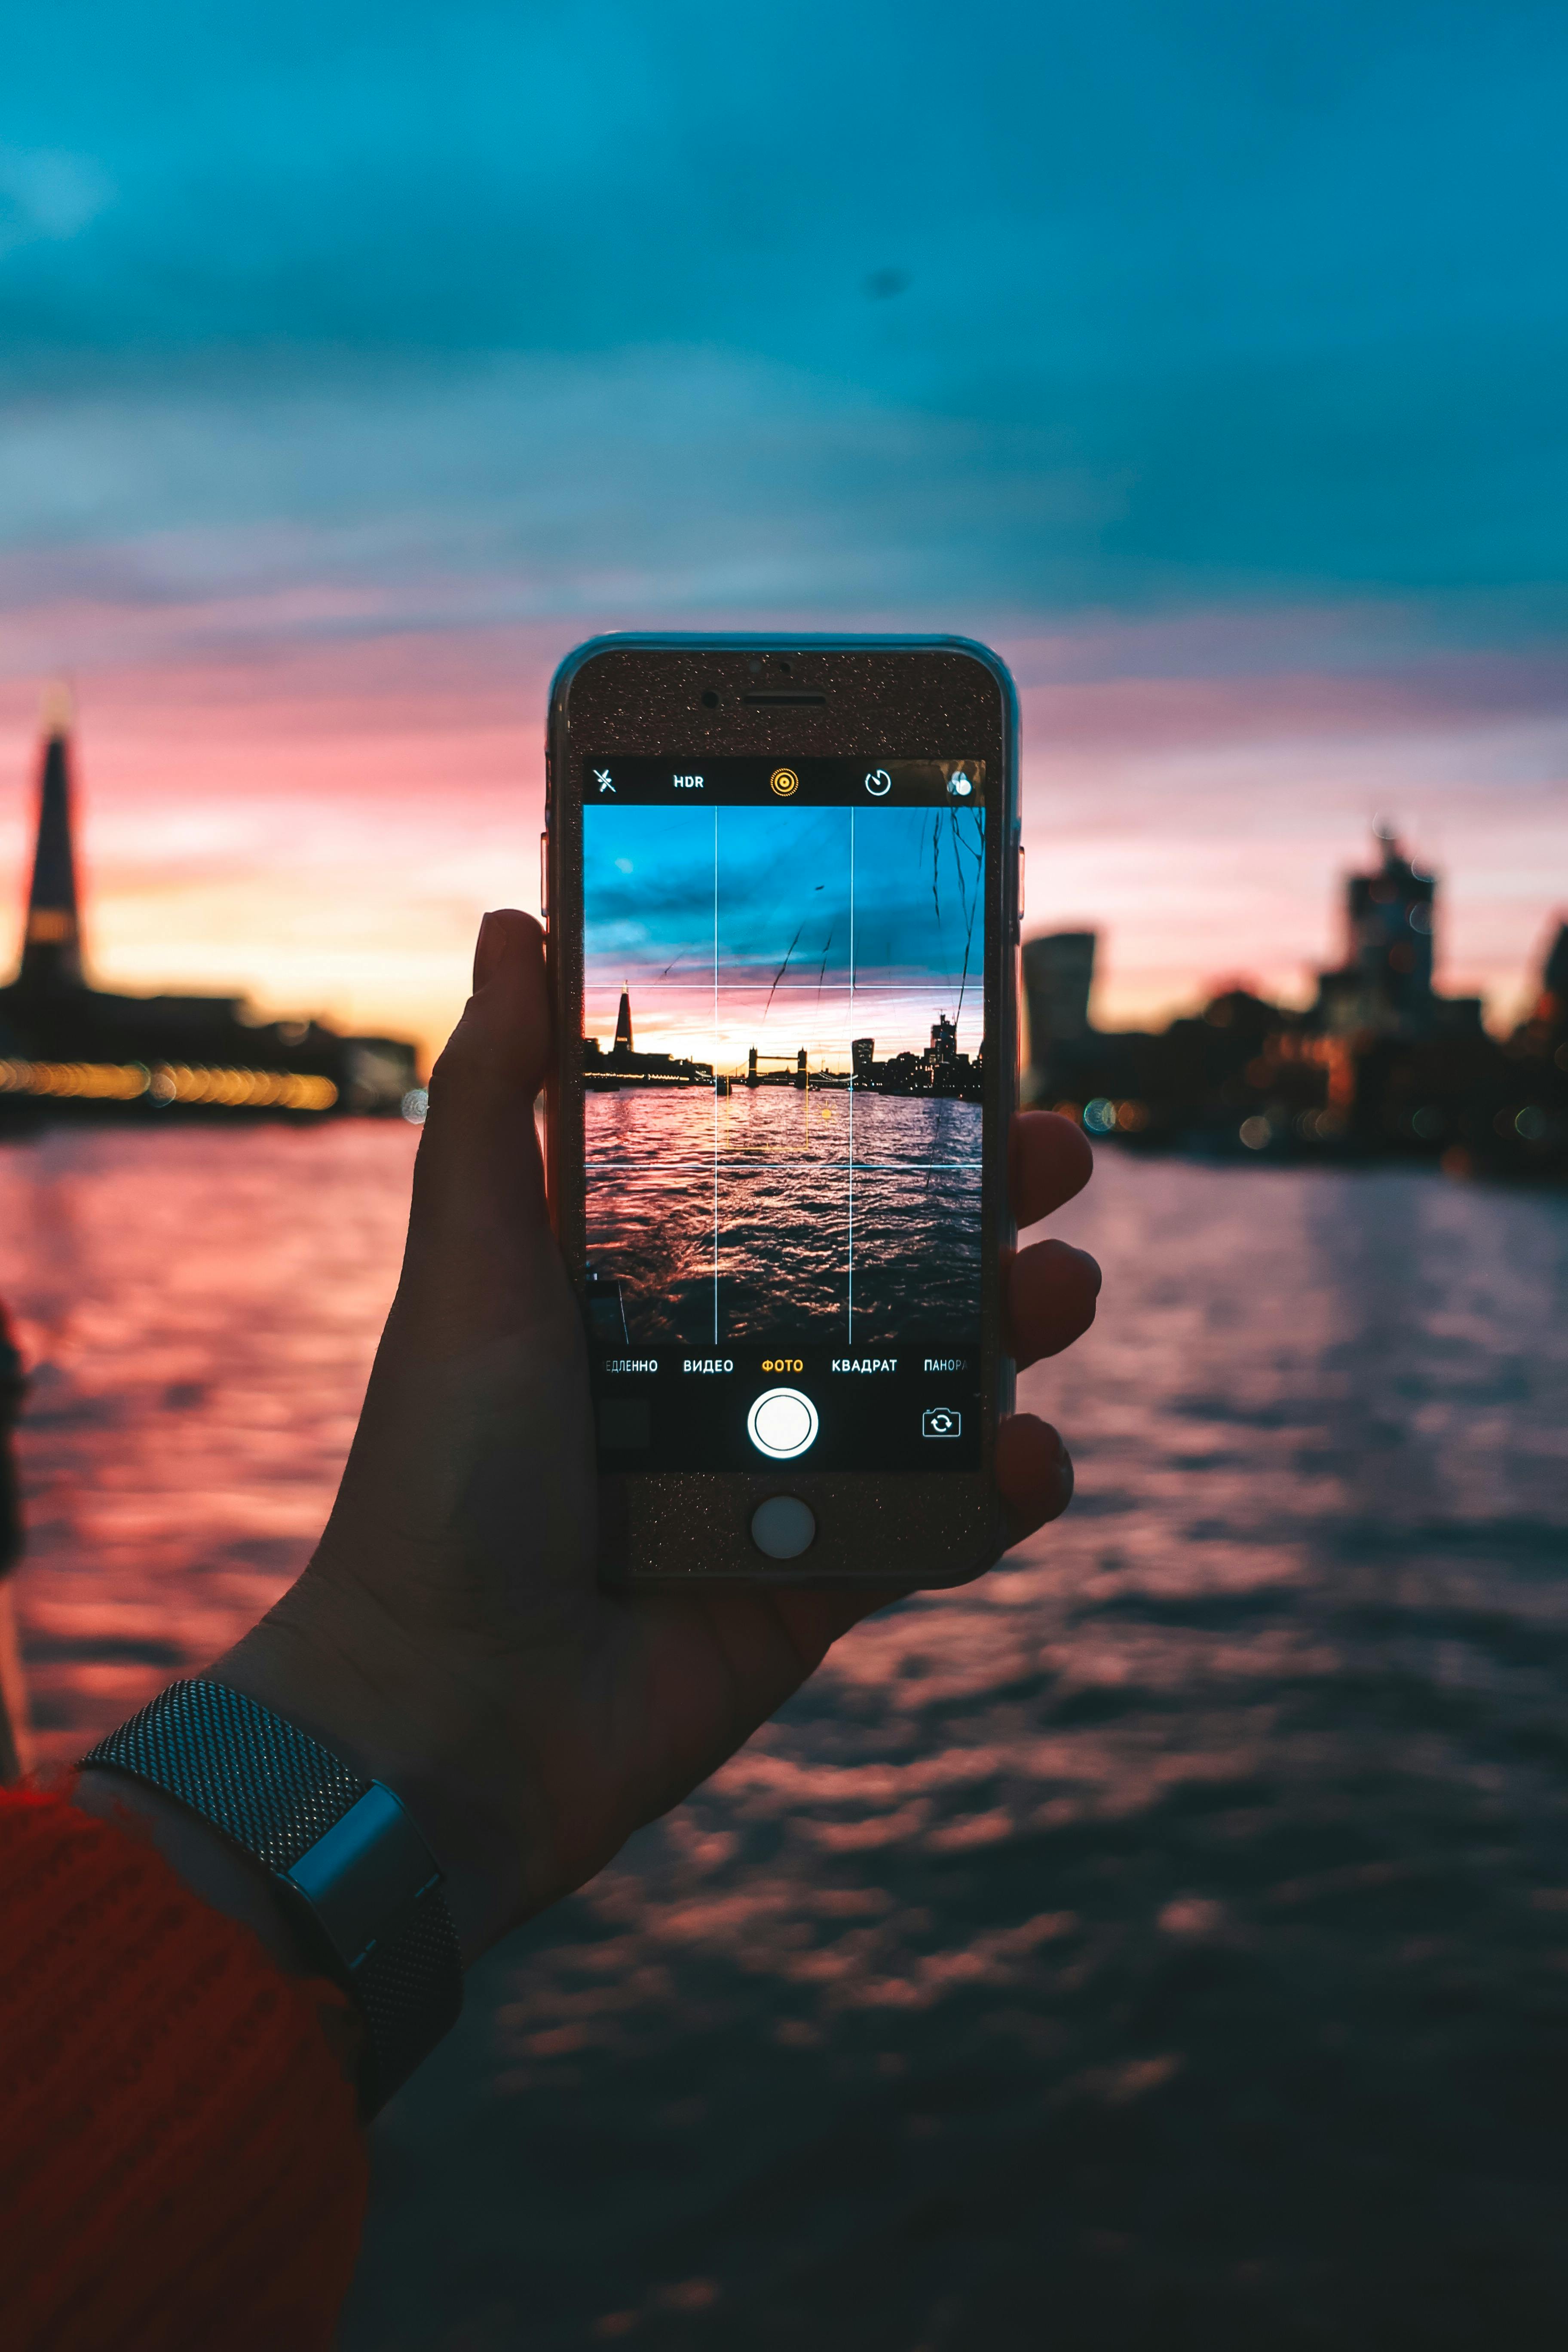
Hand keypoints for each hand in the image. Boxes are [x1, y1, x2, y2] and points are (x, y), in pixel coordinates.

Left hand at [214, 913, 1101, 1963]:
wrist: (447, 1710)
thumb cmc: (442, 1476)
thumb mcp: (468, 1262)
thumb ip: (495, 1096)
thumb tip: (513, 922)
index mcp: (653, 1281)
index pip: (792, 1168)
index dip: (882, 1110)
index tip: (959, 1039)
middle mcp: (728, 1364)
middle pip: (895, 1260)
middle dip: (988, 1199)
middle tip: (1053, 1150)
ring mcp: (788, 1473)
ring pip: (945, 1380)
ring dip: (1025, 1324)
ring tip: (1064, 1289)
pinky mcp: (826, 1579)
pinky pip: (948, 1523)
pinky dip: (1006, 1491)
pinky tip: (1031, 1457)